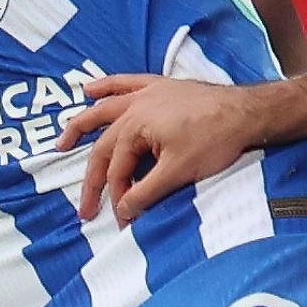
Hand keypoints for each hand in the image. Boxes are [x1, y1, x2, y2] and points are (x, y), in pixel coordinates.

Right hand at [56, 75, 265, 225]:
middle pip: (104, 146)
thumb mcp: (179, 172)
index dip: (117, 198)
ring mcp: (145, 95)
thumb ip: (146, 192)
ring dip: (81, 125)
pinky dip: (106, 86)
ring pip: (103, 110)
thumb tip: (122, 211)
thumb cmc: (214, 140)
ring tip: (61, 142)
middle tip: (84, 208)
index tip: (122, 222)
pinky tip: (90, 90)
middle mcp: (133, 108)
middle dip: (93, 179)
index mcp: (135, 127)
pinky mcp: (158, 87)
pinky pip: (124, 84)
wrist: (244, 112)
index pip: (117, 170)